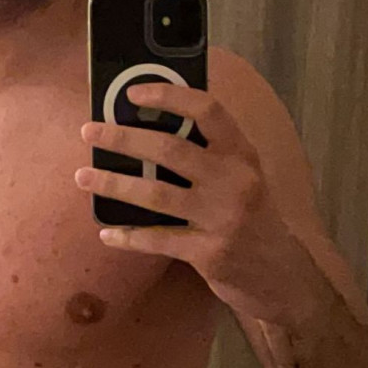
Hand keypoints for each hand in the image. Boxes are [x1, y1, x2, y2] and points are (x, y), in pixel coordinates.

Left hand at [76, 81, 308, 325]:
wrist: (284, 275)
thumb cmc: (256, 222)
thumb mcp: (245, 180)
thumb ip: (211, 158)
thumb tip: (153, 134)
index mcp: (242, 155)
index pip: (207, 110)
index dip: (169, 95)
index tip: (133, 93)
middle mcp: (233, 181)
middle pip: (170, 150)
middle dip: (124, 138)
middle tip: (90, 131)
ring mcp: (220, 218)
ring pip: (156, 195)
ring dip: (114, 184)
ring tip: (84, 176)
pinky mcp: (208, 253)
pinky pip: (158, 240)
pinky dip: (128, 237)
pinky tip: (107, 233)